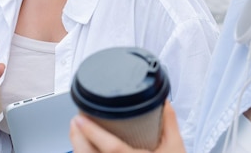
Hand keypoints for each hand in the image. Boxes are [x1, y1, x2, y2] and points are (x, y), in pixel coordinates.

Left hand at [69, 101, 185, 152]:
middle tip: (75, 121)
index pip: (111, 148)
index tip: (81, 119)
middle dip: (78, 138)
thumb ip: (169, 122)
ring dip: (79, 147)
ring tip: (77, 132)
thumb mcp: (175, 146)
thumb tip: (163, 101)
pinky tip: (85, 148)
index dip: (93, 133)